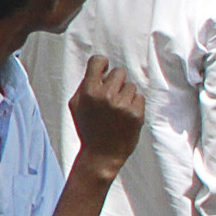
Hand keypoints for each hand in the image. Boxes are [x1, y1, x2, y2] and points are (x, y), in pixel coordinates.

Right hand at [68, 53, 146, 170]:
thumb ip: (85, 86)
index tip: (103, 71)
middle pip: (119, 72)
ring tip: (117, 110)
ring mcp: (122, 105)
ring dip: (125, 95)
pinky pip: (139, 97)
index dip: (102, 64)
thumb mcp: (76, 106)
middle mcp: (105, 96)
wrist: (101, 154)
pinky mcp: (136, 114)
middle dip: (116, 82)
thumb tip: (99, 69)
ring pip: (131, 86)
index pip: (98, 61)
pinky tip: (125, 116)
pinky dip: (134, 105)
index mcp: (88, 92)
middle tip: (111, 95)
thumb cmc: (88, 128)